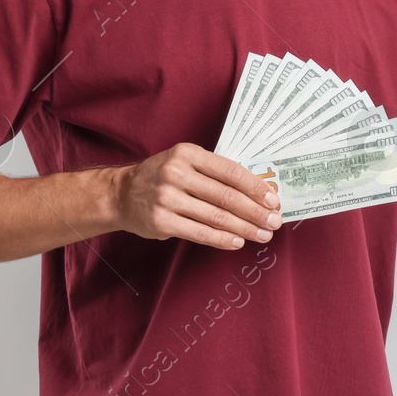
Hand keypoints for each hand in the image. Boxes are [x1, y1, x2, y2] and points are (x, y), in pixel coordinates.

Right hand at [112, 143, 281, 249]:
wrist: (122, 193)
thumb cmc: (163, 177)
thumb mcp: (186, 162)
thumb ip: (215, 173)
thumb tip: (257, 192)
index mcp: (188, 154)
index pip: (230, 171)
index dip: (255, 187)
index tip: (274, 199)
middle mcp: (176, 174)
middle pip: (226, 196)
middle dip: (255, 211)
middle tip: (275, 221)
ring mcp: (167, 199)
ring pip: (216, 216)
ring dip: (244, 228)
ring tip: (262, 235)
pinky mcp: (161, 222)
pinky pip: (199, 232)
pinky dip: (222, 238)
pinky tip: (238, 241)